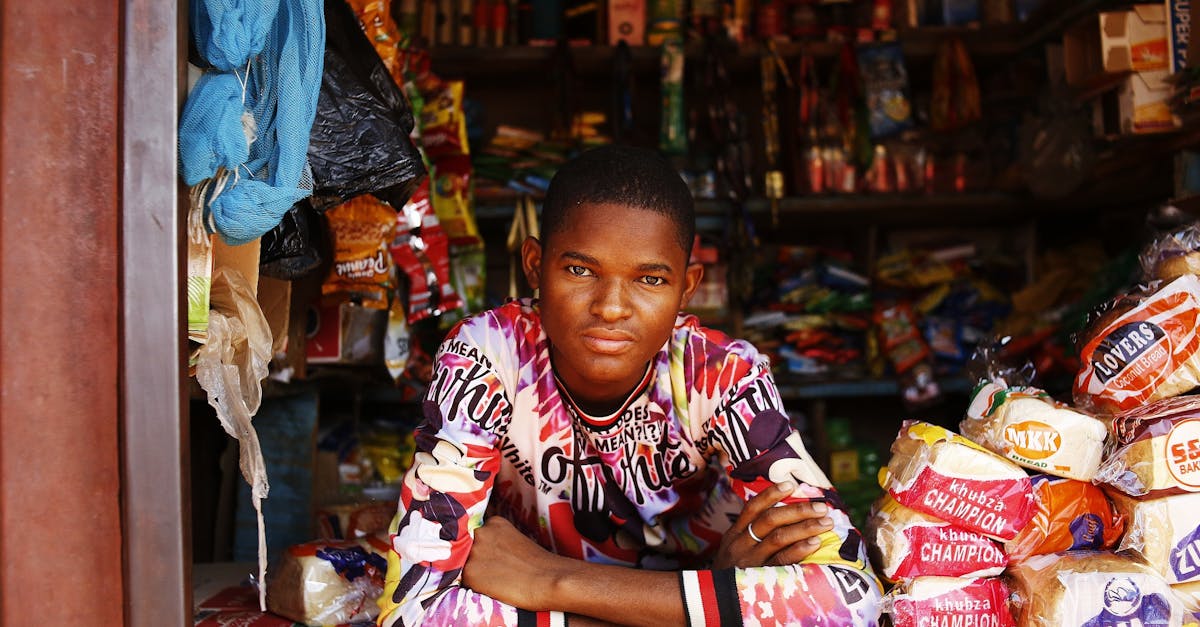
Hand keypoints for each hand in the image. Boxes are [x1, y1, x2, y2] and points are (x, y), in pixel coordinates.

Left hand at [462, 516, 562, 609]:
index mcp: (494, 523)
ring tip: (495, 579)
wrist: (548, 579)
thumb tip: (487, 554)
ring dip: (473, 571)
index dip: (482, 549)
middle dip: (476, 558)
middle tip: (494, 570)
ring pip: (463, 564)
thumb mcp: (516, 541)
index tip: (491, 558)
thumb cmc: (539, 564)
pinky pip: (463, 581)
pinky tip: (493, 587)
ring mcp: (473, 552)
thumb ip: (498, 541)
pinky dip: (474, 586)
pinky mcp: (469, 572)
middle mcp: (480, 533)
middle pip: (467, 547)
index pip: (476, 534)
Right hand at [712, 481, 834, 568]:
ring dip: (805, 527)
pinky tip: (815, 542)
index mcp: (734, 534)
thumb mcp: (733, 549)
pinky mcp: (761, 578)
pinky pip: (782, 561)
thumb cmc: (731, 572)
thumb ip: (751, 532)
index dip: (771, 494)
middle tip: (821, 506)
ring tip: (826, 522)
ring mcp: (750, 562)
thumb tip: (784, 513)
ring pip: (779, 537)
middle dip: (798, 510)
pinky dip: (800, 549)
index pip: (752, 507)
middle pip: (770, 520)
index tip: (791, 484)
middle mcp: (740, 545)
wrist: (716, 602)